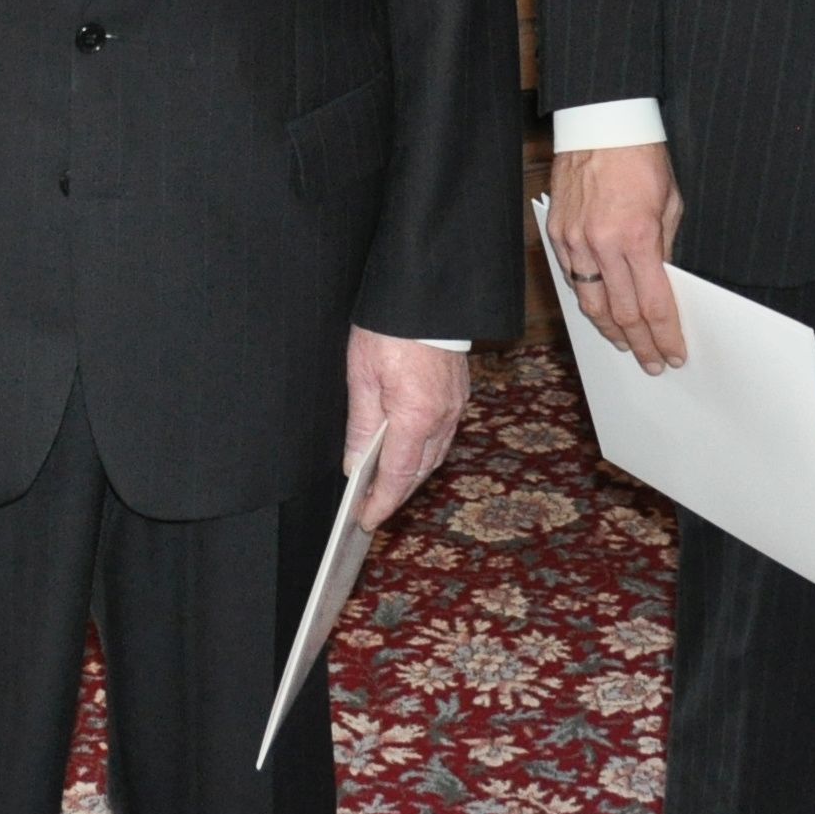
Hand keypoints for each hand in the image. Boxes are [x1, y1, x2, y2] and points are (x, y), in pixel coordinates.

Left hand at [343, 329, 469, 528]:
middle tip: (372, 509)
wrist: (425, 293)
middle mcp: (443, 417)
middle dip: (396, 494)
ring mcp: (455, 406)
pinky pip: (443, 436)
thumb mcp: (362, 375)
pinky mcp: (459, 394)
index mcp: (416, 416)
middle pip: (419, 471)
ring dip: (411, 475)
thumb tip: (355, 465)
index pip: (398, 475)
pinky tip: (408, 452)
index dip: (381, 502)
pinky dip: (424, 452)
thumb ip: (361, 425)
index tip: (367, 520)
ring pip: (434, 456)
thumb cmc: (389, 328)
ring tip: (386, 486)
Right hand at [546, 142, 687, 373]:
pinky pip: (571, 278)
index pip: (654, 305)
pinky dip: (588, 298)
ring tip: (626, 345)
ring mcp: (575, 240)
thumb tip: (663, 285)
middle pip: (622, 313)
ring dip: (610, 330)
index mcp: (638, 237)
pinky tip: (601, 310)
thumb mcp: (670, 204)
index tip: (674, 354)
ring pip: (590, 303)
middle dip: (641, 343)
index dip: (666, 336)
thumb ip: (665, 249)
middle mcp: (602, 244)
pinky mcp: (557, 232)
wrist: (601, 123)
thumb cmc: (642, 158)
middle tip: (651, 362)